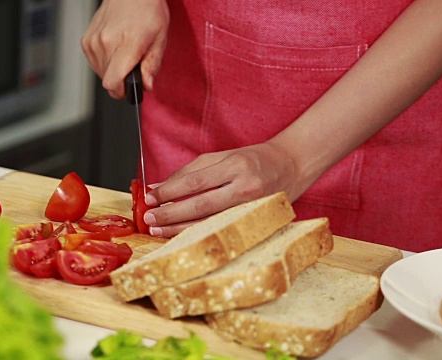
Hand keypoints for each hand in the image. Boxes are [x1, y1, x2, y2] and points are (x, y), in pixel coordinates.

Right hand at [81, 0, 168, 98]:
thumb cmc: (146, 9)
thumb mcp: (160, 38)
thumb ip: (152, 65)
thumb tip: (146, 85)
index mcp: (127, 44)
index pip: (112, 83)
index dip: (122, 92)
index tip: (130, 90)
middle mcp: (105, 43)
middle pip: (108, 81)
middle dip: (122, 80)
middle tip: (134, 65)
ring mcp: (93, 42)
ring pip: (101, 73)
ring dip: (113, 71)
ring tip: (125, 54)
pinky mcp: (86, 41)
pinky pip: (95, 63)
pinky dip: (105, 62)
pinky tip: (115, 49)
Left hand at [143, 142, 298, 236]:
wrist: (292, 166)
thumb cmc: (254, 160)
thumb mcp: (222, 156)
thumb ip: (189, 171)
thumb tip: (158, 186)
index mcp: (236, 165)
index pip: (195, 181)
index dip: (169, 191)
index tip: (150, 197)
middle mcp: (245, 187)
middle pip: (200, 205)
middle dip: (170, 213)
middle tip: (149, 217)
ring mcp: (252, 207)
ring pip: (210, 222)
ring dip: (180, 228)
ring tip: (158, 229)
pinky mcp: (256, 222)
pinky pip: (221, 230)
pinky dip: (199, 233)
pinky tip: (181, 236)